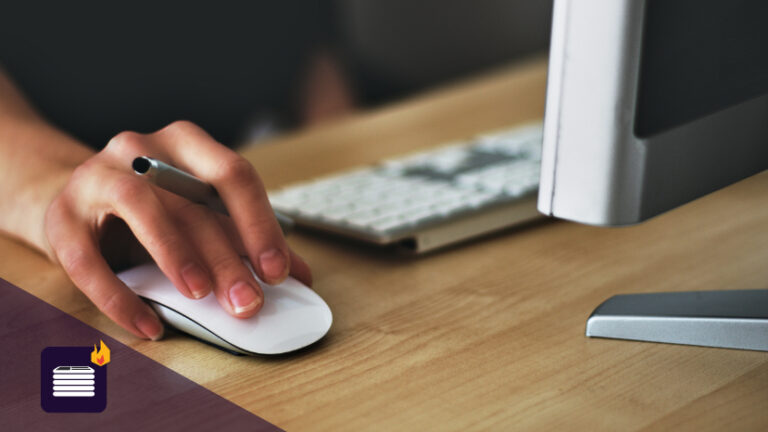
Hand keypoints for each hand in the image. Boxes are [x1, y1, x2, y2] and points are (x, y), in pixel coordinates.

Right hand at [44, 121, 311, 339]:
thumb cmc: (152, 209)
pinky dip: (120, 297)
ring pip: (140, 208)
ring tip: (200, 295)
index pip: (233, 174)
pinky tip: (148, 326)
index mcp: (186, 144)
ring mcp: (96, 177)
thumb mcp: (201, 215)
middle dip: (226, 256)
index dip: (259, 223)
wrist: (75, 201)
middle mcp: (141, 149)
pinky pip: (87, 259)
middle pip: (192, 201)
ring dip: (175, 254)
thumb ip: (246, 239)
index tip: (278, 271)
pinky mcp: (61, 217)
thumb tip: (301, 275)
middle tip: (248, 301)